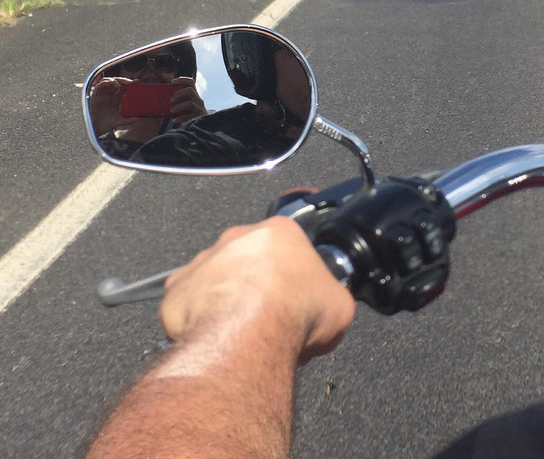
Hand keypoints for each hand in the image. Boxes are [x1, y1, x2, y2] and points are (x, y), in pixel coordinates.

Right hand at [88, 76, 134, 134]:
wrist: (95, 128)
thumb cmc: (107, 124)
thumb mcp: (120, 121)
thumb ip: (128, 120)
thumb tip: (138, 119)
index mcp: (117, 100)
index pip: (124, 89)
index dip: (130, 84)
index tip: (137, 82)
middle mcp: (110, 95)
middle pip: (118, 83)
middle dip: (124, 80)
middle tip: (131, 82)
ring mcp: (103, 95)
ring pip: (109, 82)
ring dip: (115, 80)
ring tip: (120, 84)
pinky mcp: (95, 95)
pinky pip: (99, 85)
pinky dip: (105, 82)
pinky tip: (111, 82)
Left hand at [160, 216, 355, 363]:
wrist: (250, 335)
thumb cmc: (296, 312)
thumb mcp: (339, 305)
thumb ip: (330, 298)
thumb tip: (325, 309)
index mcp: (280, 232)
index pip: (289, 245)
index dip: (295, 275)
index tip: (297, 297)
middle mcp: (237, 238)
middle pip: (248, 258)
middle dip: (256, 284)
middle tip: (268, 316)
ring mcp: (203, 261)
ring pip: (215, 279)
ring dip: (224, 300)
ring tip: (239, 333)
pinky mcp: (176, 290)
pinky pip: (186, 305)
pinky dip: (196, 321)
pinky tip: (214, 339)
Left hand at [167, 77, 205, 122]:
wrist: (202, 126)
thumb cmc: (189, 115)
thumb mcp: (184, 106)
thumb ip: (177, 101)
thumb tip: (160, 100)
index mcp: (194, 95)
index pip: (190, 82)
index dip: (181, 80)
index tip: (171, 82)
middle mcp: (198, 100)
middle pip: (190, 90)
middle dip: (179, 93)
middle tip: (171, 100)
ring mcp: (199, 108)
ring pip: (190, 103)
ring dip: (179, 106)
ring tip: (172, 111)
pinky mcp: (199, 117)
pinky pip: (189, 116)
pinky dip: (181, 118)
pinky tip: (175, 121)